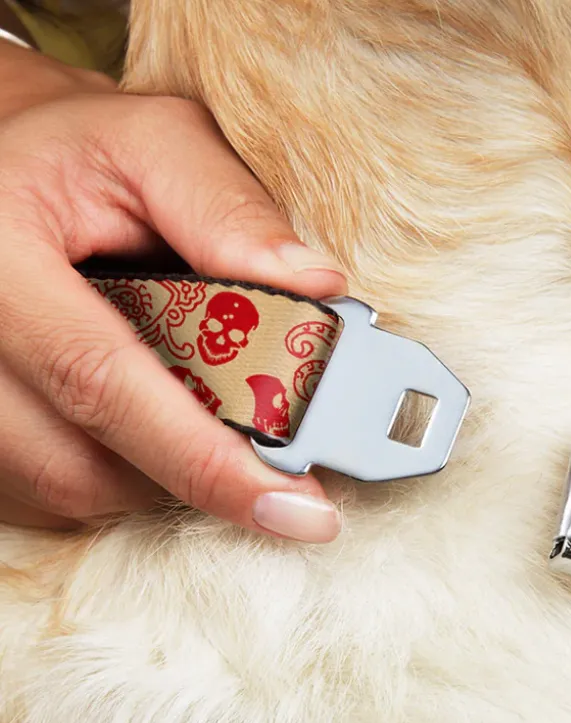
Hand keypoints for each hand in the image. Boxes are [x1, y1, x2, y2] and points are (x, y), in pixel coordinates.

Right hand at [0, 43, 345, 539]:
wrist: (3, 171)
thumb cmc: (78, 155)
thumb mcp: (154, 145)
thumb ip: (229, 209)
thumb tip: (318, 288)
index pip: (101, 382)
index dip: (206, 460)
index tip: (298, 509)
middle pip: (83, 464)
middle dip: (198, 476)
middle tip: (281, 471)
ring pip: (71, 488)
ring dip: (161, 475)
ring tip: (208, 420)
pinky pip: (50, 493)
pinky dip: (122, 473)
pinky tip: (152, 425)